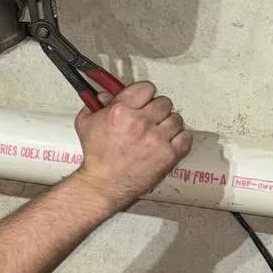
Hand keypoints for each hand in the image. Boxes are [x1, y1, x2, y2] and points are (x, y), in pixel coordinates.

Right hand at [72, 82, 190, 210]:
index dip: (145, 95)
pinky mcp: (168, 155)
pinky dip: (180, 139)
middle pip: (164, 102)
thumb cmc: (96, 157)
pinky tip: (169, 142)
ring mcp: (156, 138)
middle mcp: (140, 122)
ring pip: (176, 119)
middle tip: (151, 119)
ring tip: (160, 132)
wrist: (103, 184)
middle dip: (157, 110)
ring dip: (169, 124)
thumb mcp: (86, 123)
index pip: (147, 88)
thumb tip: (107, 94)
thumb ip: (96, 104)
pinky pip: (185, 137)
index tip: (144, 101)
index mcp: (121, 110)